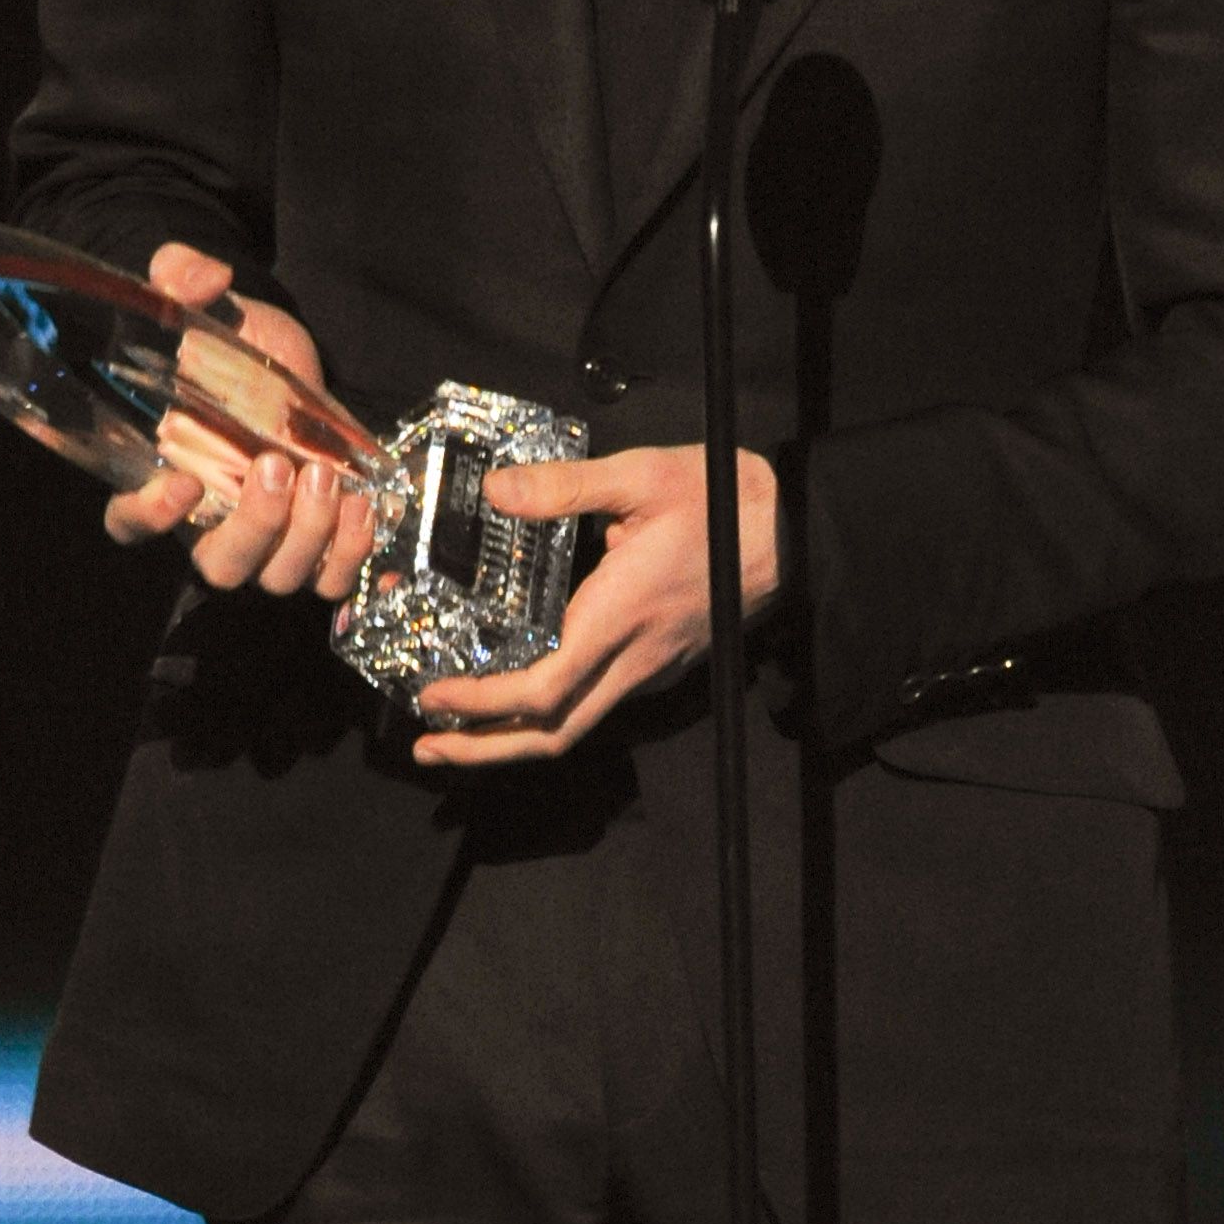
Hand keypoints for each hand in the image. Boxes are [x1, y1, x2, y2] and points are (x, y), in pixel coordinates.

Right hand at [102, 243, 374, 600]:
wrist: (291, 358)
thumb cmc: (234, 339)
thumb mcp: (209, 303)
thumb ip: (184, 278)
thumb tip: (196, 278)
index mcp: (162, 471)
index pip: (129, 520)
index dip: (148, 516)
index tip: (181, 482)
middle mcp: (211, 519)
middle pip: (218, 565)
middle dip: (253, 527)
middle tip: (277, 465)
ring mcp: (268, 536)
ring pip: (277, 576)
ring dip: (307, 536)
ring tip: (326, 476)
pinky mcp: (319, 539)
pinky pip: (331, 577)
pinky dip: (350, 553)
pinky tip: (362, 504)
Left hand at [411, 443, 778, 764]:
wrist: (795, 533)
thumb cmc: (724, 501)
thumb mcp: (642, 474)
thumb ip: (565, 486)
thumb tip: (497, 489)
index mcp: (620, 617)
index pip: (543, 688)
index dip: (482, 704)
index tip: (434, 695)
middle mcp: (634, 658)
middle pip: (552, 733)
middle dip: (484, 749)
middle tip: (428, 745)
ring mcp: (652, 668)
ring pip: (575, 725)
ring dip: (513, 738)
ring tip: (460, 732)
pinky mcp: (662, 663)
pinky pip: (597, 705)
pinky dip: (549, 713)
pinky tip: (521, 692)